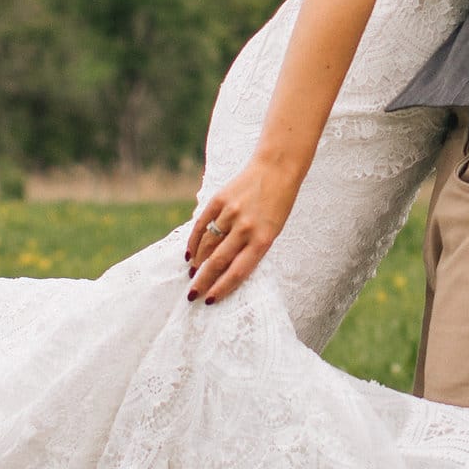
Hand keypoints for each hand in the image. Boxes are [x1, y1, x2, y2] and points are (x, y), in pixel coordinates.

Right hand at [185, 148, 306, 302]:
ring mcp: (231, 213)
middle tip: (192, 294)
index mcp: (263, 239)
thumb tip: (224, 267)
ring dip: (197, 261)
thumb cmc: (278, 204)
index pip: (238, 271)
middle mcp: (246, 228)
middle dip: (202, 280)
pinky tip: (190, 253)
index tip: (209, 300)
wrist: (277, 168)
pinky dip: (194, 240)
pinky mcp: (219, 199)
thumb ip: (251, 247)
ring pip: (207, 244)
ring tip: (192, 273)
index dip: (222, 288)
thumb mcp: (272, 230)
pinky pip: (202, 224)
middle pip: (218, 261)